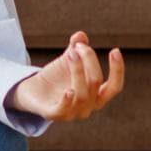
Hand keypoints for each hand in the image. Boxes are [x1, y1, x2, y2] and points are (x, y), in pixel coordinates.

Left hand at [5, 32, 122, 121]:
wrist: (32, 91)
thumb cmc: (56, 77)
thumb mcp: (67, 61)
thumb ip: (75, 49)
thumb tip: (80, 35)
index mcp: (96, 96)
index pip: (114, 87)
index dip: (117, 70)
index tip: (115, 51)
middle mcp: (88, 107)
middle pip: (95, 82)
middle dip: (89, 60)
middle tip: (78, 46)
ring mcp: (72, 113)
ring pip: (82, 94)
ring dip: (77, 71)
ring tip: (70, 53)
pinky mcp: (54, 114)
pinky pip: (63, 110)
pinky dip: (67, 100)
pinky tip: (68, 90)